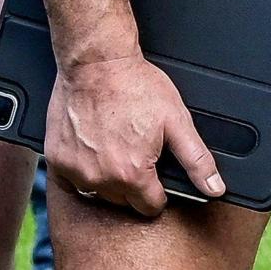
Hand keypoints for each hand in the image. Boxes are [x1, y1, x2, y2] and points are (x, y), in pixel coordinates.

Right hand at [44, 50, 214, 215]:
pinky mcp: (56, 159)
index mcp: (132, 175)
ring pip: (97, 191)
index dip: (158, 190)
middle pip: (124, 200)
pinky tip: (91, 147)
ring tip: (113, 145)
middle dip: (133, 182)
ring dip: (107, 177)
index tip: (154, 171)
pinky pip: (70, 179)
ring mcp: (75, 171)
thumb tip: (214, 188)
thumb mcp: (176, 121)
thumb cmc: (134, 86)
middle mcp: (101, 179)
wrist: (96, 62)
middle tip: (134, 149)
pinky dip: (81, 168)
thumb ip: (196, 160)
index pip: (150, 207)